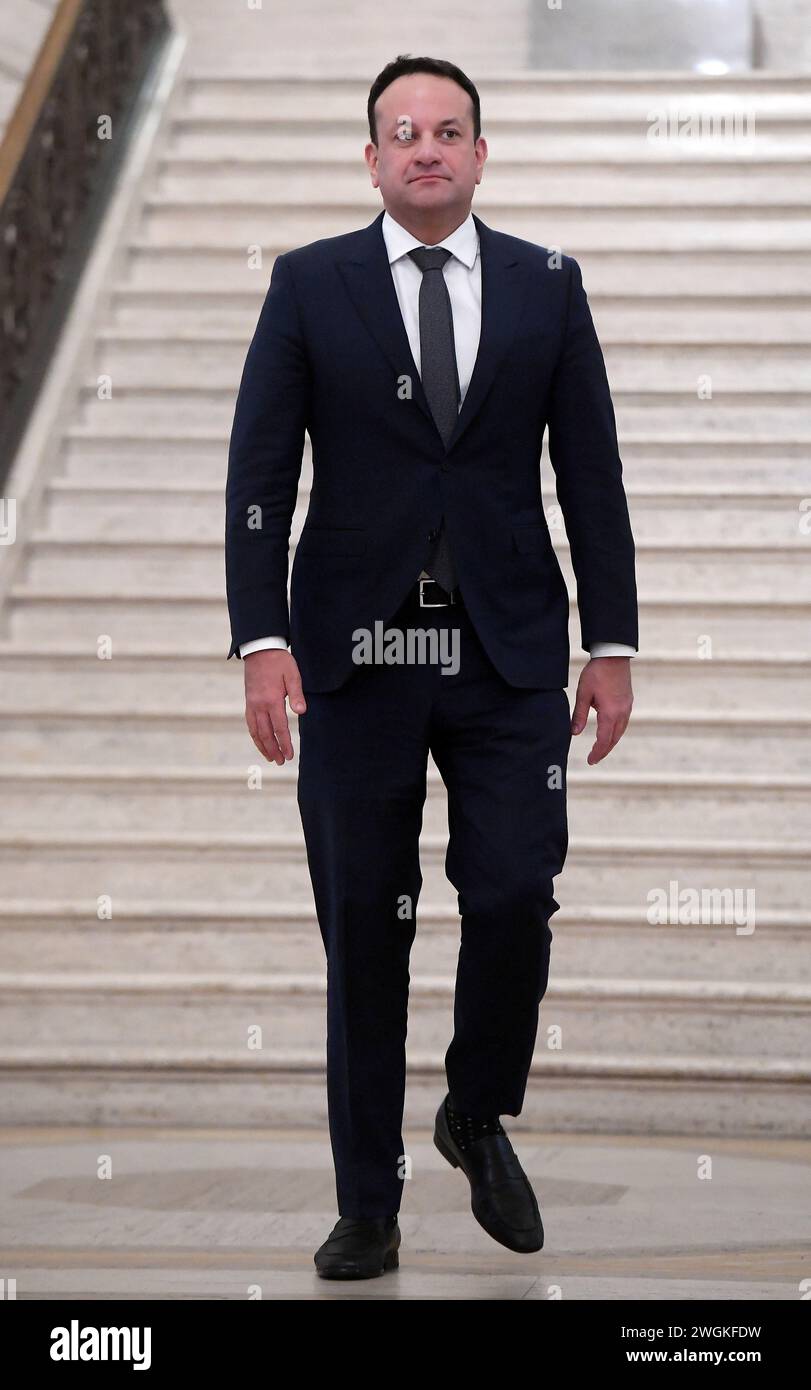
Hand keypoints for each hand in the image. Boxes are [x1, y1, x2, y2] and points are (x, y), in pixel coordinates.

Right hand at [244, 649, 306, 764]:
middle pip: (265, 733)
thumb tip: (301, 712)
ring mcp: (252, 704)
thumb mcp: (292, 675)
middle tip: (281, 762)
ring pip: (255, 731)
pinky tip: (260, 741)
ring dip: (262, 746)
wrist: (260, 650)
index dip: (285, 743)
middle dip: (273, 749)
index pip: (279, 728)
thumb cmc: (279, 662)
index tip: (289, 755)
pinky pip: (250, 723)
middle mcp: (259, 705)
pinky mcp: (249, 702)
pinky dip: (254, 735)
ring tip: (270, 757)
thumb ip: (296, 694)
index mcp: (271, 700)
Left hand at [571, 656, 632, 764]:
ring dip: (611, 742)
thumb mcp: (583, 694)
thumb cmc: (596, 673)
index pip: (604, 740)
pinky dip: (616, 731)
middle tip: (594, 759)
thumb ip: (579, 715)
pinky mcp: (628, 701)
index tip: (590, 761)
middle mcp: (622, 712)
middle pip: (614, 739)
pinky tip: (609, 731)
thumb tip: (574, 733)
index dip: (597, 752)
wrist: (613, 655)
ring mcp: (627, 707)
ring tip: (601, 748)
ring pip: (620, 731)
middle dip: (604, 750)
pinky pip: (623, 722)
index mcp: (610, 713)